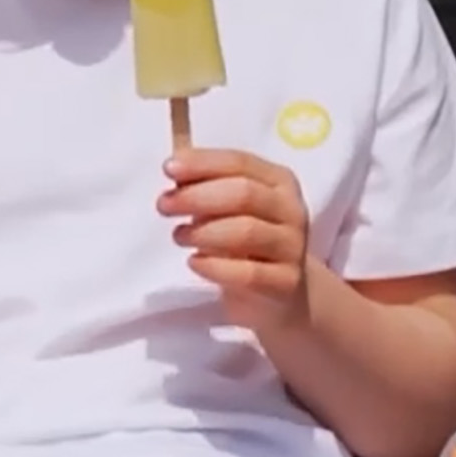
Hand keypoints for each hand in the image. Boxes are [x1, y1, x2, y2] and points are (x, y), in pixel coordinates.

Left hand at [163, 141, 310, 324]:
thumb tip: (175, 166)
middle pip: (244, 194)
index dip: (203, 163)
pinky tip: (194, 263)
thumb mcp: (231, 209)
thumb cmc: (248, 241)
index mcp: (279, 181)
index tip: (168, 169)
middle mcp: (291, 210)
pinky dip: (215, 266)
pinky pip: (248, 273)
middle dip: (197, 196)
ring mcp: (292, 247)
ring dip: (203, 232)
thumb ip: (207, 186)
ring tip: (179, 236)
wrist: (280, 293)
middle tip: (164, 205)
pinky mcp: (286, 282)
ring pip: (246, 232)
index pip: (240, 163)